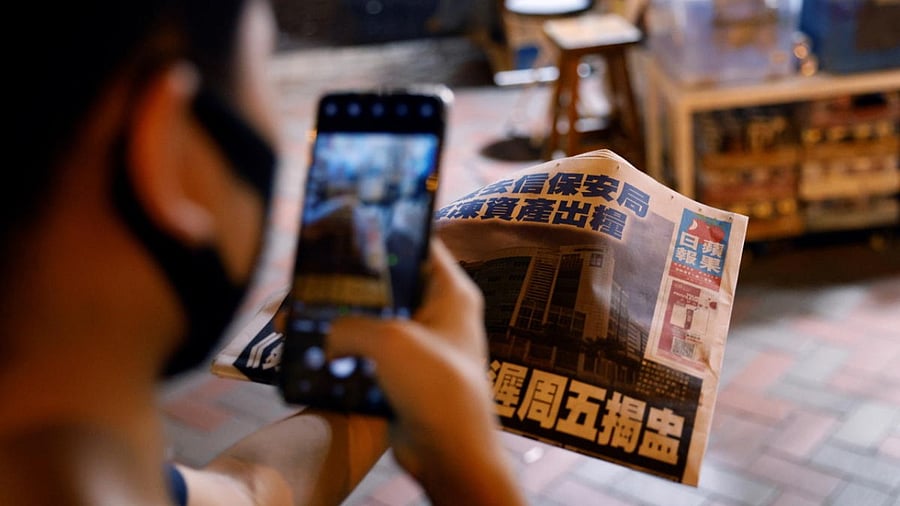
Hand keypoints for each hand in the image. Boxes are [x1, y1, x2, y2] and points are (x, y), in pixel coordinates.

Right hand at [326, 239, 524, 504]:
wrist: (450, 454)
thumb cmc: (437, 388)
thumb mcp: (389, 341)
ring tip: (298, 318)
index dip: (386, 233)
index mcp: (451, 292)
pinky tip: (311, 350)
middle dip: (348, 285)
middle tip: (310, 282)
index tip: (348, 229)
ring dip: (338, 322)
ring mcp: (420, 345)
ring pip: (372, 321)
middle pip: (387, 284)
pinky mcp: (403, 374)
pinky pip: (367, 353)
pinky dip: (342, 352)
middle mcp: (438, 313)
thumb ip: (350, 325)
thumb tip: (326, 334)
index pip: (419, 245)